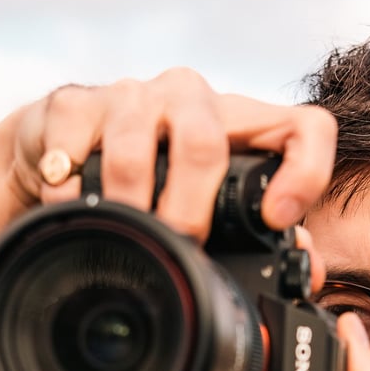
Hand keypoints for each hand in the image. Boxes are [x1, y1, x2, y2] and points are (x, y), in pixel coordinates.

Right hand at [0, 68, 336, 254]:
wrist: (64, 150)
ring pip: (135, 141)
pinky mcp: (74, 103)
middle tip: (179, 243)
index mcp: (240, 127)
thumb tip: (305, 273)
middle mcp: (190, 100)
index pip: (303, 128)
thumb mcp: (210, 207)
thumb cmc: (153, 182)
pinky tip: (75, 207)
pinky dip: (72, 187)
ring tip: (126, 232)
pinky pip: (75, 141)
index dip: (304, 170)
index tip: (277, 219)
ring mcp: (131, 96)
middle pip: (205, 140)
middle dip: (189, 206)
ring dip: (130, 200)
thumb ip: (260, 239)